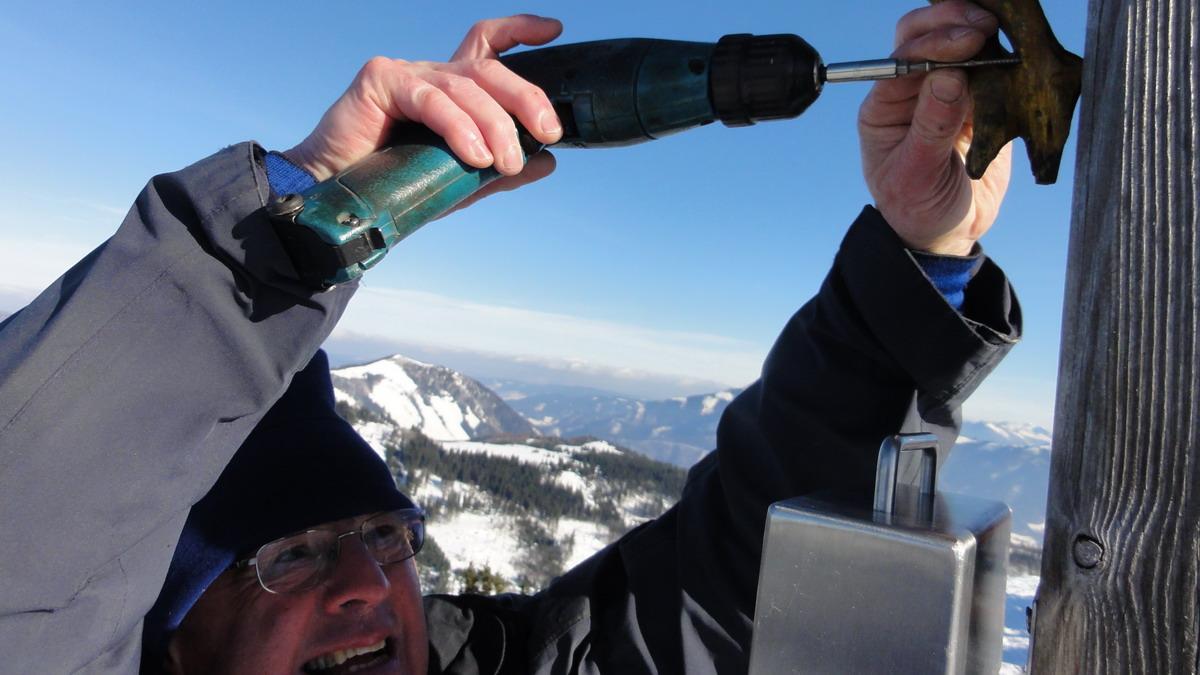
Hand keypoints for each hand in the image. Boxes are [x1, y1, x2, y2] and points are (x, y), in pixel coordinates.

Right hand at [285, 14, 563, 181]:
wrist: (338, 198)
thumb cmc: (395, 185)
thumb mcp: (461, 181)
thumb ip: (501, 171)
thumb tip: (547, 161)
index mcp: (452, 90)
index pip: (489, 45)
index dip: (521, 31)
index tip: (554, 31)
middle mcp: (432, 75)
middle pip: (489, 68)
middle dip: (525, 97)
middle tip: (547, 131)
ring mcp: (406, 73)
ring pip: (465, 86)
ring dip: (494, 125)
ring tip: (504, 162)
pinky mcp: (380, 81)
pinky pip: (430, 99)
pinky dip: (458, 127)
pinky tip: (473, 154)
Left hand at [859, 1, 1011, 255]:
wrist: (945, 233)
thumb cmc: (917, 209)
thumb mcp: (917, 174)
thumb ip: (932, 126)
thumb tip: (948, 76)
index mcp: (883, 108)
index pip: (902, 60)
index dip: (934, 44)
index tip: (969, 41)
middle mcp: (909, 93)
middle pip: (922, 36)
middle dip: (952, 22)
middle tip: (988, 25)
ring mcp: (943, 92)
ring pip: (957, 45)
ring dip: (980, 32)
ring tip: (1006, 30)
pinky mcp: (977, 101)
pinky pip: (989, 67)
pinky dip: (1003, 54)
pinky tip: (1019, 52)